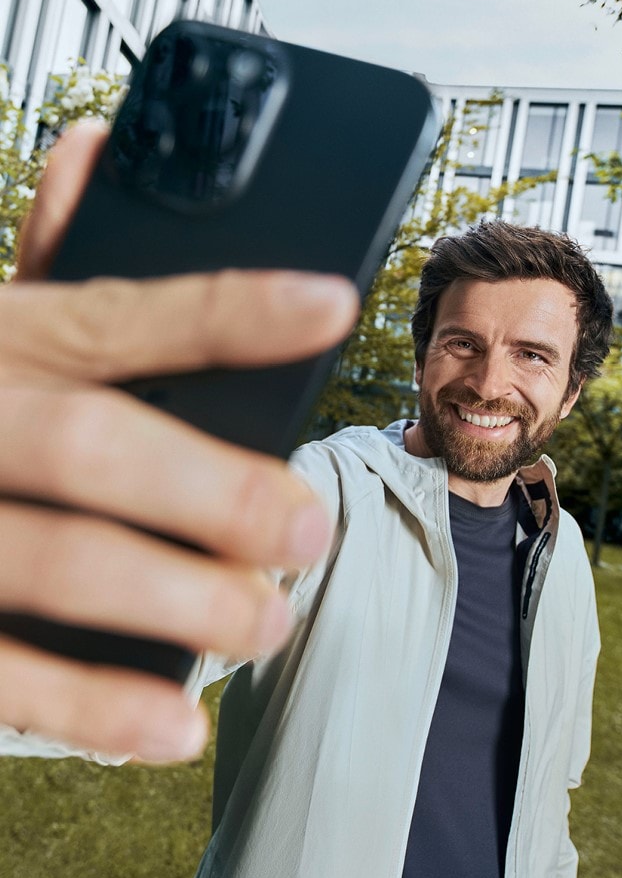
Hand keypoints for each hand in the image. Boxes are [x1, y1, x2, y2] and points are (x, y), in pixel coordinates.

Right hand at [0, 123, 357, 761]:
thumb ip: (46, 265)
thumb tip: (96, 153)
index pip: (117, 310)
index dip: (229, 309)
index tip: (332, 304)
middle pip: (94, 444)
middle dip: (215, 490)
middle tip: (307, 531)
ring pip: (60, 561)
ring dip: (178, 600)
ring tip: (266, 622)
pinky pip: (2, 676)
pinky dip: (94, 706)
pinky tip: (174, 725)